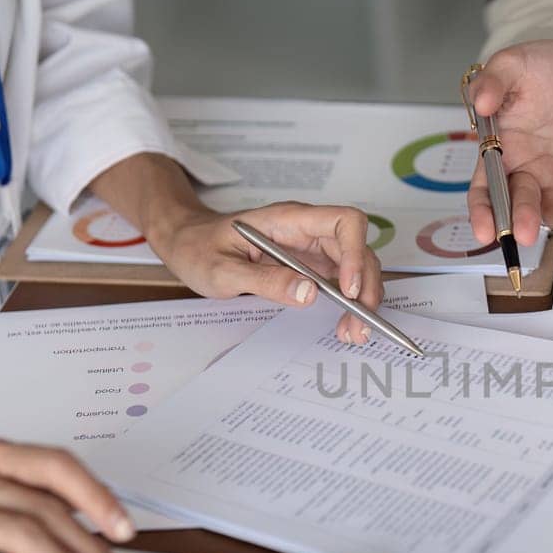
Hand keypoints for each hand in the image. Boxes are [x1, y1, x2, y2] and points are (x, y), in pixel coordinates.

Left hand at [150, 202, 385, 343]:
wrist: (186, 243)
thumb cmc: (199, 248)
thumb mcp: (222, 270)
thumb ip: (265, 281)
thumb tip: (309, 293)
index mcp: (289, 220)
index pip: (343, 221)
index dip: (355, 253)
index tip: (349, 290)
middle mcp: (307, 231)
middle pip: (359, 249)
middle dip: (366, 288)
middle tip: (358, 325)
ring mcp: (311, 249)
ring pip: (356, 267)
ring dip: (363, 300)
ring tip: (353, 332)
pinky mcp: (310, 267)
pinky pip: (341, 281)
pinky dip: (350, 304)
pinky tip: (344, 324)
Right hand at [466, 40, 552, 245]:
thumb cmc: (540, 68)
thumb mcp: (512, 65)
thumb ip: (492, 82)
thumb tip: (481, 102)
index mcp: (499, 152)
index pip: (485, 190)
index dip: (482, 213)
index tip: (484, 231)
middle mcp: (525, 172)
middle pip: (520, 206)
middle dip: (523, 221)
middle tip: (526, 233)